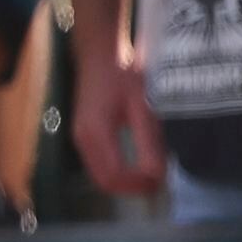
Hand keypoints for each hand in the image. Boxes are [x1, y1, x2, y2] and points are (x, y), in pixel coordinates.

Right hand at [70, 50, 167, 195]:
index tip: (161, 184)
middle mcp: (82, 139)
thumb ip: (148, 141)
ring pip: (100, 175)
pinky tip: (137, 164)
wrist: (101, 53)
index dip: (138, 186)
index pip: (114, 176)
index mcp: (96, 132)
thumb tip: (156, 175)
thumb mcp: (143, 105)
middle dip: (131, 188)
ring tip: (152, 176)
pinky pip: (99, 164)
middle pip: (104, 181)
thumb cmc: (124, 73)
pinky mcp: (84, 134)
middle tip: (159, 184)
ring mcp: (80, 138)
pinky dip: (117, 171)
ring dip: (124, 181)